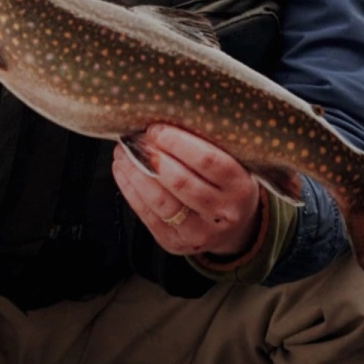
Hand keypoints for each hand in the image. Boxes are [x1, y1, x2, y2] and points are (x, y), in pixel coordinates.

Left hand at [112, 124, 262, 260]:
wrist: (234, 227)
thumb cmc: (227, 184)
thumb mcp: (232, 163)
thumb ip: (206, 145)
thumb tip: (163, 120)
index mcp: (241, 186)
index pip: (208, 161)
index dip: (178, 142)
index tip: (156, 129)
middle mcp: (224, 213)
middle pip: (181, 182)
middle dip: (152, 157)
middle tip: (135, 139)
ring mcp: (200, 233)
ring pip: (162, 202)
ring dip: (136, 173)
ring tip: (123, 153)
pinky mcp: (176, 243)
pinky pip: (148, 216)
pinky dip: (131, 191)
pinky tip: (123, 171)